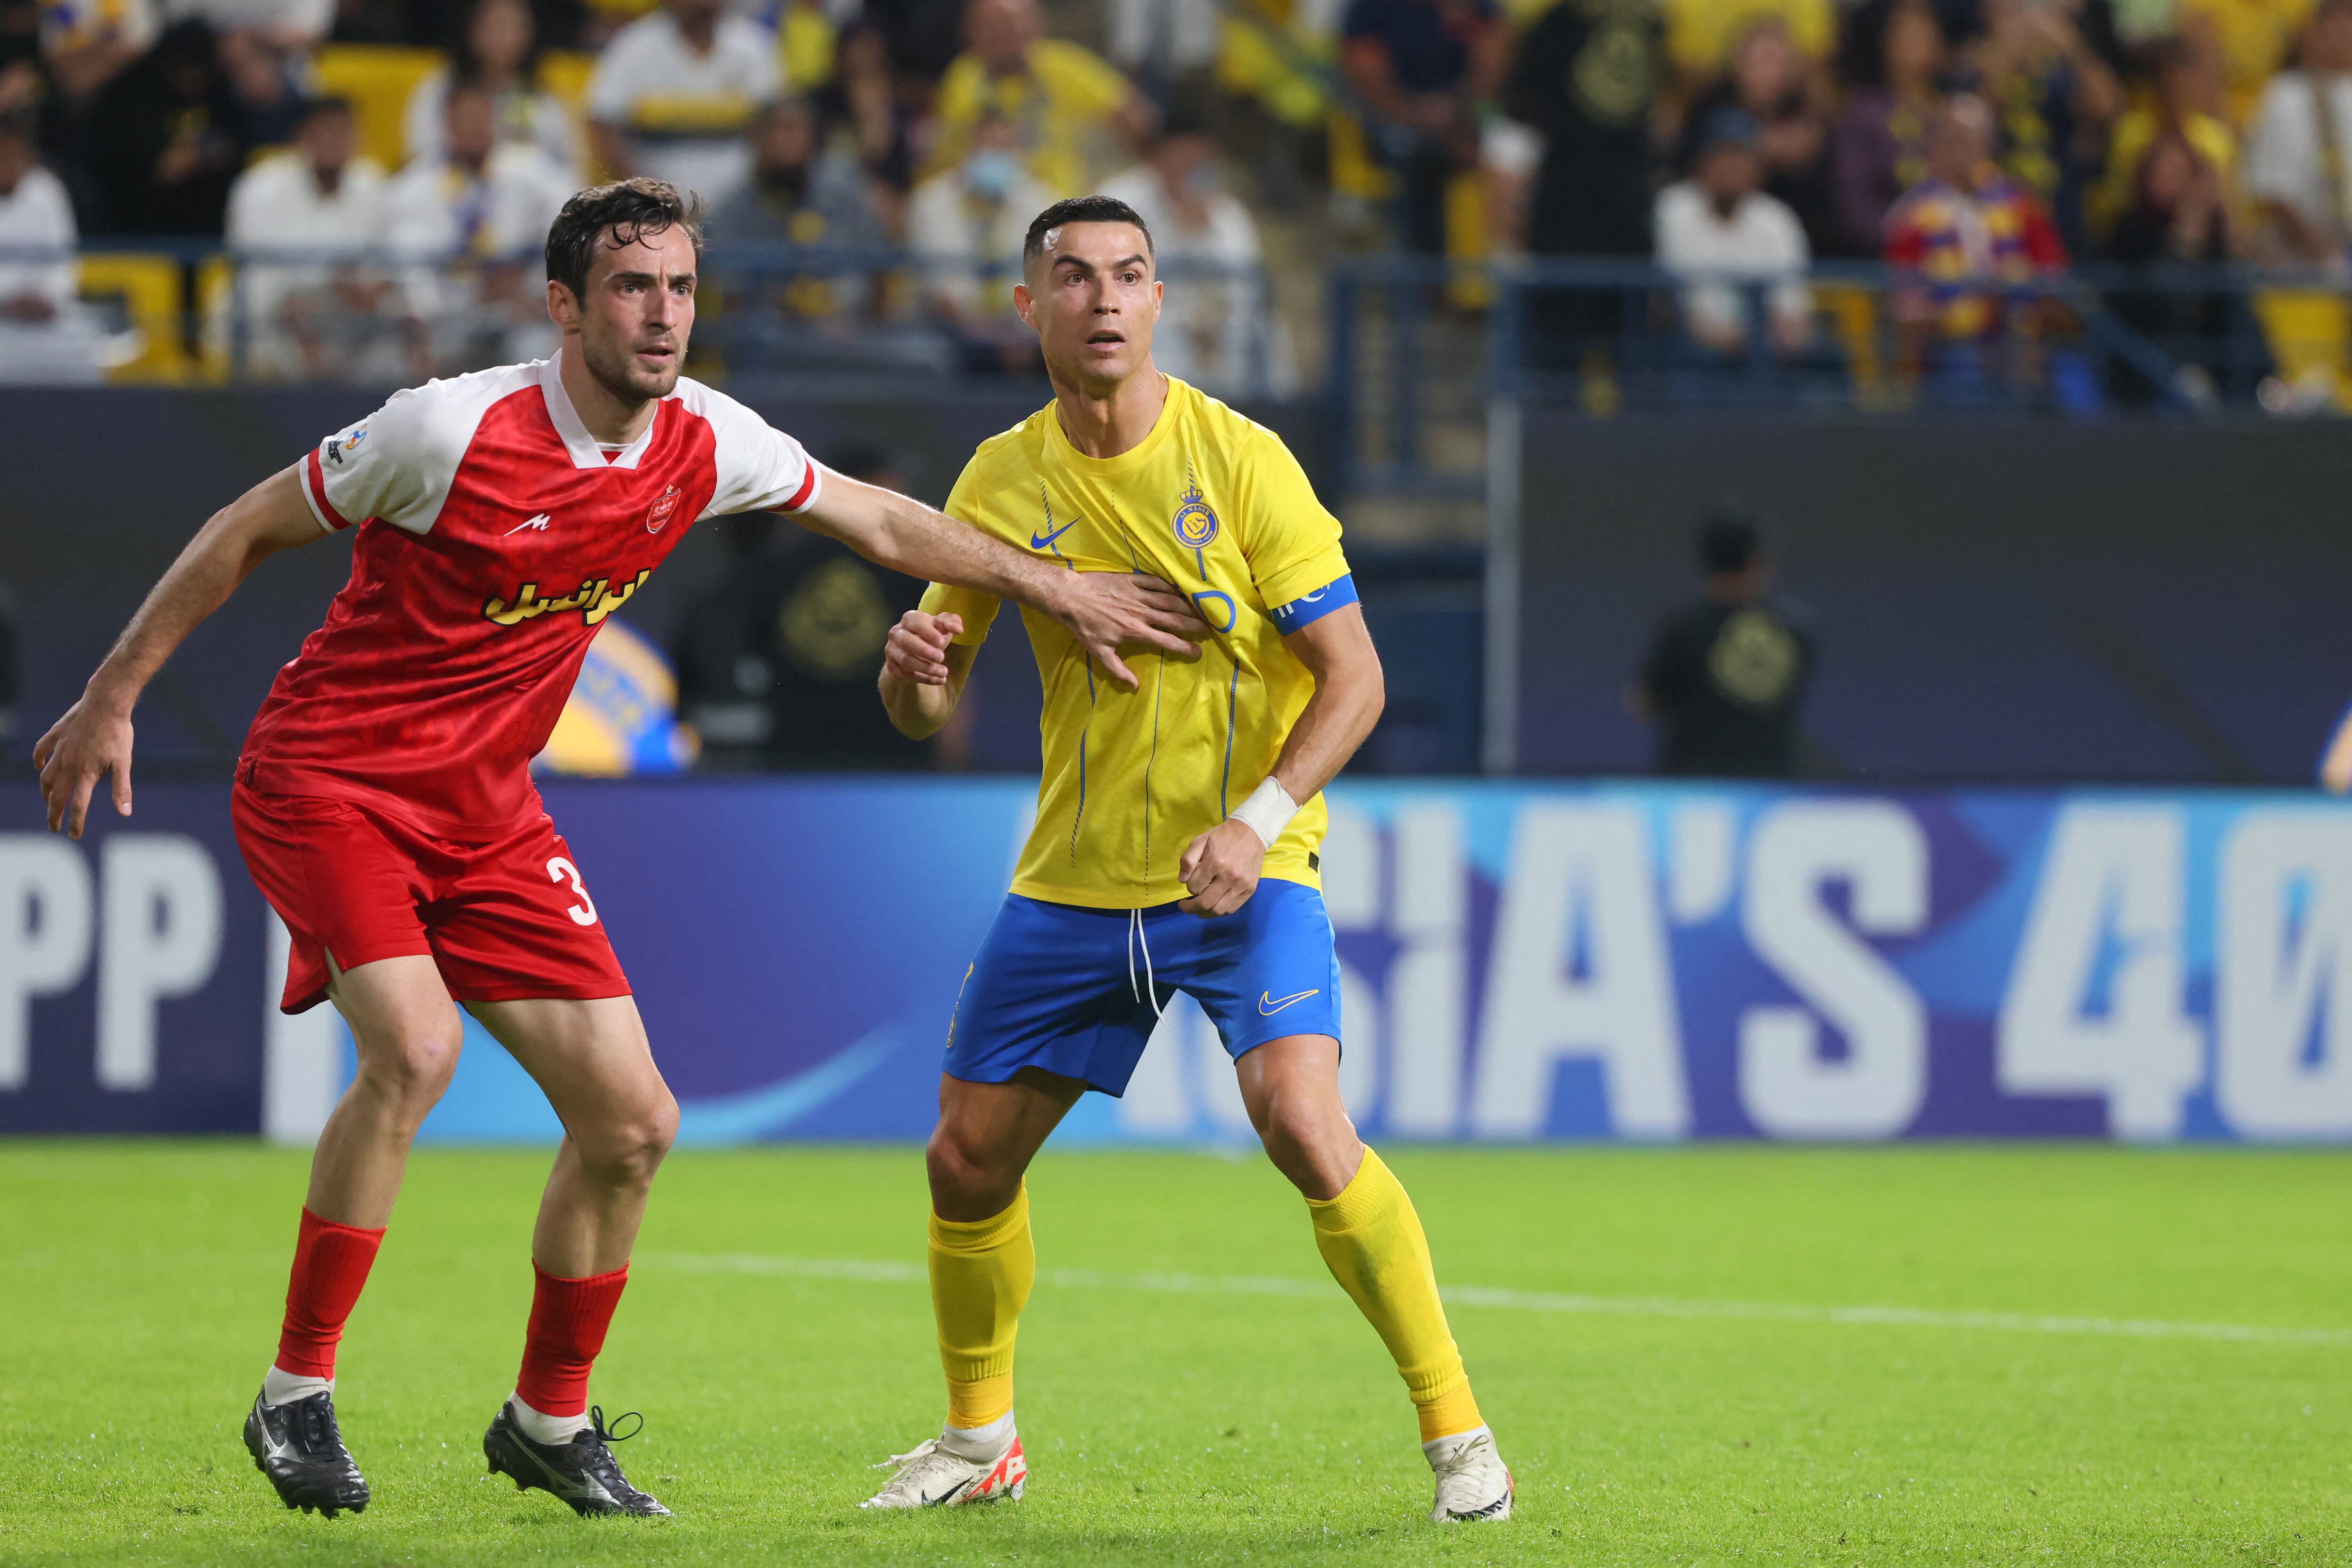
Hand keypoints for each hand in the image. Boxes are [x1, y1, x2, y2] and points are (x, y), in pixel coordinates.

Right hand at [34, 690, 135, 838]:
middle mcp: (68, 764)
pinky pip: (41, 751)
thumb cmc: (118, 734)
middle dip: (54, 814)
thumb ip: (122, 789)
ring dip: (46, 792)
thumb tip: (125, 814)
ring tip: (48, 802)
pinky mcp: (56, 735)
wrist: (106, 703)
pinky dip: (39, 762)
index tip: (73, 836)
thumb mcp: (124, 763)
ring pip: (46, 776)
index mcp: (85, 773)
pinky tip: (39, 768)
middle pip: (56, 796)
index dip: (75, 823)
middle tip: (53, 828)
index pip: (78, 805)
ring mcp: (59, 749)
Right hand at [884, 610, 962, 684]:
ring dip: (926, 668)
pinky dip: (923, 679)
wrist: (916, 649)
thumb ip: (952, 622)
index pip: (916, 623)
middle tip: (942, 657)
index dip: (928, 633)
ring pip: (905, 660)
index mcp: (909, 618)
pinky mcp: (891, 665)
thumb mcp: (943, 625)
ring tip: (944, 672)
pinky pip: (905, 674)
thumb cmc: (931, 633)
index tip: (941, 642)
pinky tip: (938, 680)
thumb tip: (958, 629)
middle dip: (925, 651)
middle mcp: (896, 632)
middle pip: (907, 641)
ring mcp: (891, 649)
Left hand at [1053, 572, 1209, 689]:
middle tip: (1210, 628)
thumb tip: (1135, 686)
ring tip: (1202, 610)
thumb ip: (1118, 670)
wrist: (1071, 597)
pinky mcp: (1132, 580)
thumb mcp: (1098, 653)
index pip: (1166, 641)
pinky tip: (1181, 589)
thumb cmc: (1084, 627)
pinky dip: (1170, 586)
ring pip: (1169, 600)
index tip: (1198, 652)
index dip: (1184, 647)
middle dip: (1194, 625)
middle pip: (1174, 619)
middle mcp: (1142, 613)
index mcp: (1135, 632)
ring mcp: (1138, 595)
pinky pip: (1156, 582)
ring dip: (1188, 605)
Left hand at [1178, 819, 1263, 917]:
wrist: (1251, 833)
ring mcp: (1241, 885)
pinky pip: (1232, 909)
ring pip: (1218, 910)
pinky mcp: (1250, 890)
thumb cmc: (1223, 836)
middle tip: (1185, 906)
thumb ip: (1188, 860)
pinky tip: (1214, 906)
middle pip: (1205, 903)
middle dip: (1191, 908)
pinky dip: (1220, 911)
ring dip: (1205, 913)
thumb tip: (1182, 880)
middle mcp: (1229, 877)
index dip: (1188, 888)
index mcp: (1214, 863)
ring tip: (1199, 909)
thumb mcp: (1200, 840)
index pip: (1193, 887)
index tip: (1190, 884)